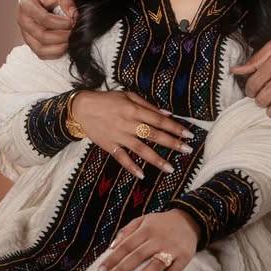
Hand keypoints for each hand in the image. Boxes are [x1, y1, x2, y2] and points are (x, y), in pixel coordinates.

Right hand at [19, 0, 76, 57]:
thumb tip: (74, 14)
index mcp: (26, 5)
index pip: (44, 19)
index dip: (62, 23)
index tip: (74, 20)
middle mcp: (23, 21)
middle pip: (42, 36)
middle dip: (62, 36)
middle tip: (75, 31)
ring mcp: (25, 33)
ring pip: (40, 48)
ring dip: (59, 47)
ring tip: (71, 39)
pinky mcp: (30, 41)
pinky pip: (41, 53)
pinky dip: (55, 53)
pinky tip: (65, 45)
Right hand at [71, 89, 195, 177]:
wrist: (81, 108)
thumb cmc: (107, 100)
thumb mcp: (128, 96)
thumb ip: (148, 105)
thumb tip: (167, 114)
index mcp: (134, 110)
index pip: (159, 120)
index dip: (175, 127)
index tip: (189, 134)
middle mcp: (129, 124)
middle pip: (154, 135)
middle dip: (172, 143)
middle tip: (188, 150)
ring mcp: (119, 136)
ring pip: (141, 149)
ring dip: (156, 159)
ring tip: (170, 168)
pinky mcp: (109, 146)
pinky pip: (121, 158)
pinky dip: (131, 166)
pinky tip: (142, 175)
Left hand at [97, 210, 199, 270]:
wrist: (190, 220)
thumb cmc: (161, 223)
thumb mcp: (143, 220)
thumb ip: (126, 231)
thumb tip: (110, 247)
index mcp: (146, 230)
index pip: (126, 245)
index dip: (112, 258)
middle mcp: (158, 239)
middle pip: (137, 256)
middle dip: (121, 270)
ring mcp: (172, 249)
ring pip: (154, 266)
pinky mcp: (184, 258)